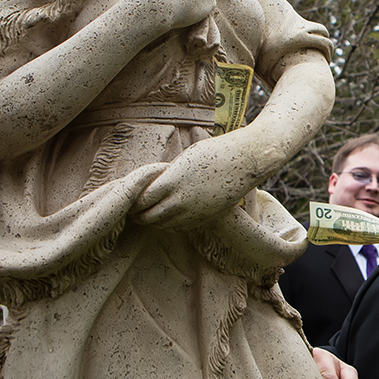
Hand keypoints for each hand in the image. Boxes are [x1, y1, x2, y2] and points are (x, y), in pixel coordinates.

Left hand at [132, 133, 249, 228]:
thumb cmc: (214, 152)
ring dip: (155, 220)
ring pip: (164, 225)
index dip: (134, 201)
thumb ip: (167, 177)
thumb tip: (151, 187)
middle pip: (149, 217)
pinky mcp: (206, 217)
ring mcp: (194, 211)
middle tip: (136, 210)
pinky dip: (172, 223)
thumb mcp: (184, 159)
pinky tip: (172, 214)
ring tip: (152, 212)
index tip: (133, 197)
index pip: (141, 201)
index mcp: (171, 182)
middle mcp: (181, 200)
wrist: (246, 160)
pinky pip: (181, 226)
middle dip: (140, 215)